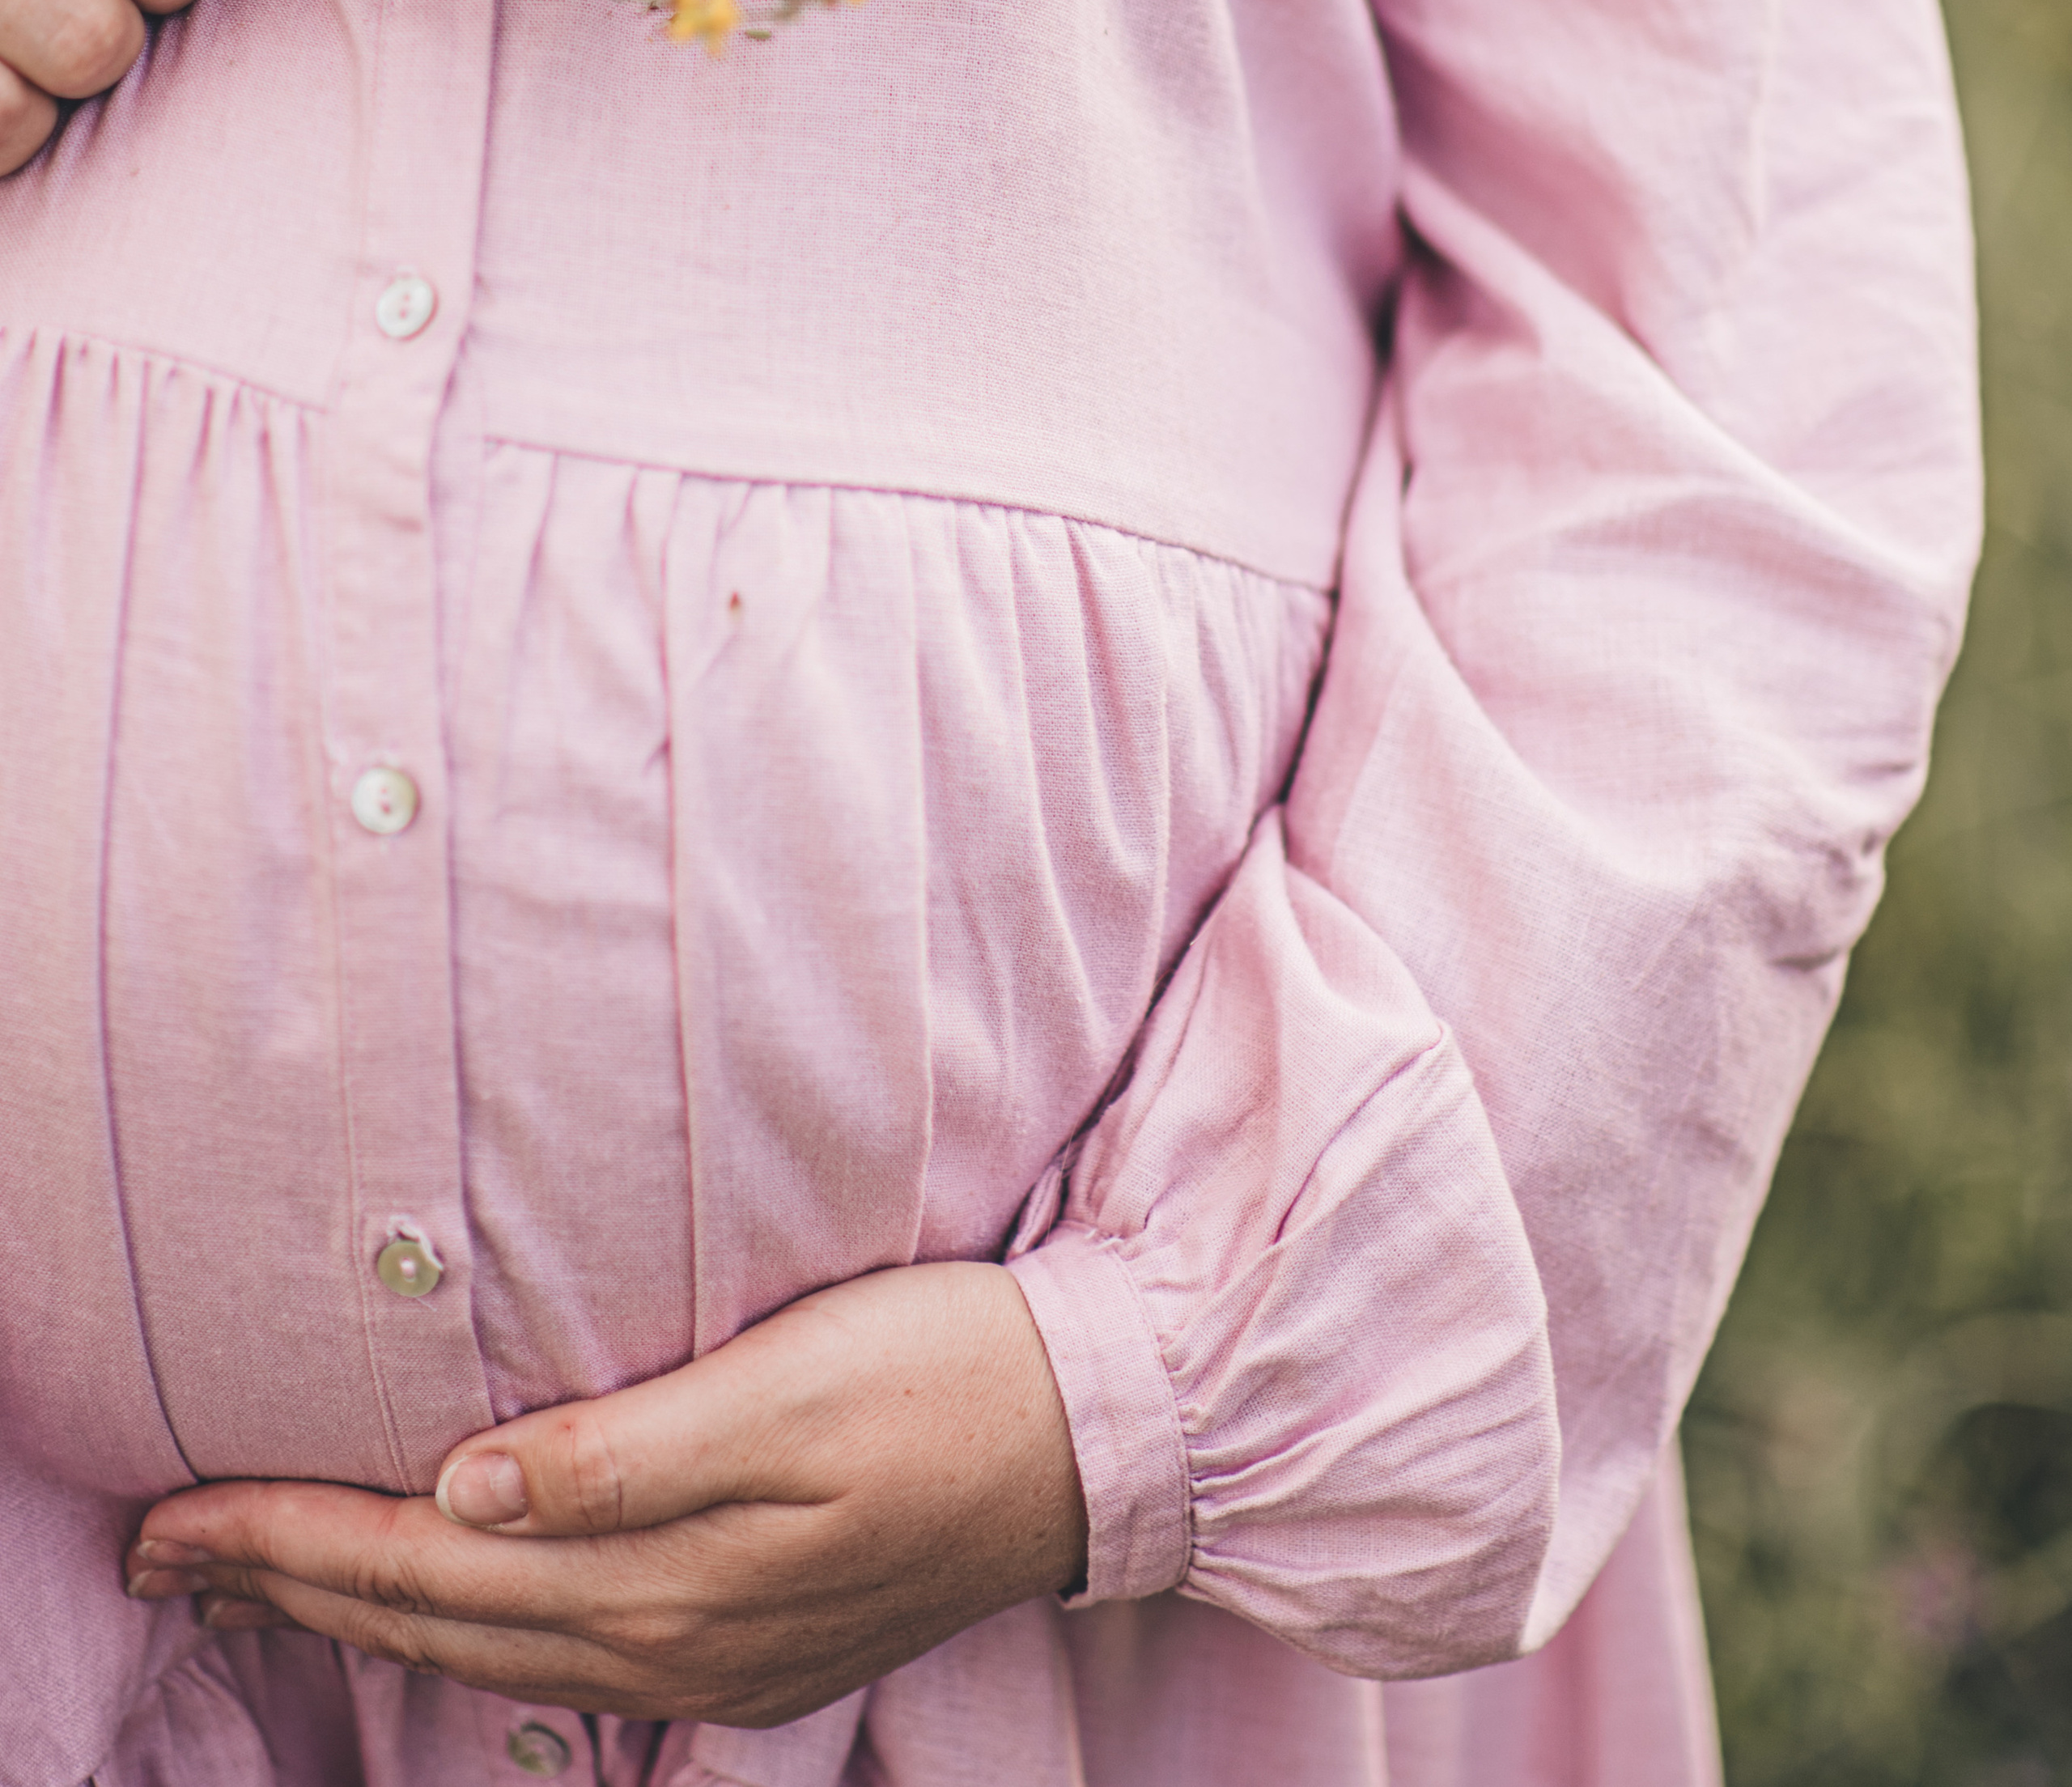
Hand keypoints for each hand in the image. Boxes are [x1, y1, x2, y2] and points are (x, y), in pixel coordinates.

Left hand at [124, 1261, 1088, 1727]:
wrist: (1094, 1438)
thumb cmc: (947, 1372)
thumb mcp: (794, 1386)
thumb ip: (629, 1451)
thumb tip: (465, 1488)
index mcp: (666, 1579)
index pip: (425, 1561)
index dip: (290, 1535)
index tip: (174, 1512)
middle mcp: (670, 1643)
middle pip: (432, 1618)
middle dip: (288, 1579)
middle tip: (162, 1547)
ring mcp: (711, 1661)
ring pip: (484, 1648)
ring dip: (359, 1606)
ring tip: (262, 1571)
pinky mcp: (748, 1643)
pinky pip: (555, 1657)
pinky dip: (460, 1627)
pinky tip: (436, 1598)